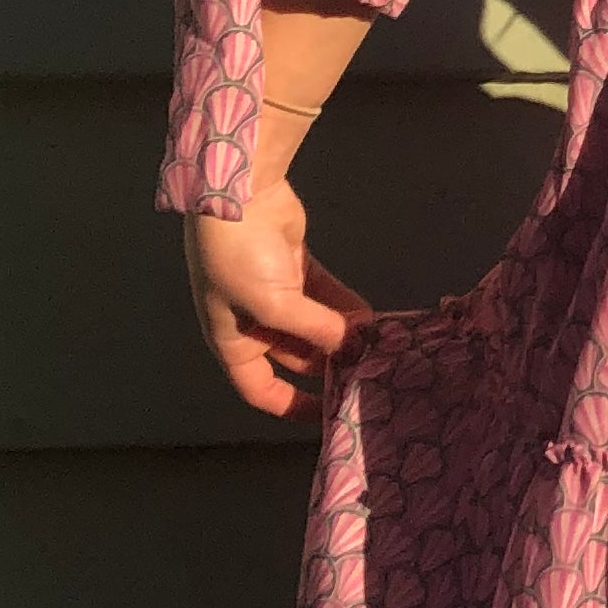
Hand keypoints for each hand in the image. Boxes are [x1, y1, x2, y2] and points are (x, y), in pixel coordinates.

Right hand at [186, 180, 372, 417]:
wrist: (237, 194)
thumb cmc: (239, 258)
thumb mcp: (272, 304)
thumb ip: (314, 331)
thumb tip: (353, 348)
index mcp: (231, 339)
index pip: (258, 387)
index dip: (290, 404)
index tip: (327, 414)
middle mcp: (250, 321)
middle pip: (294, 356)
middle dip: (329, 364)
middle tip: (368, 371)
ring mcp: (273, 291)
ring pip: (313, 325)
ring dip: (341, 333)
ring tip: (376, 344)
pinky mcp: (293, 265)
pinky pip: (323, 296)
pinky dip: (344, 306)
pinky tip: (371, 317)